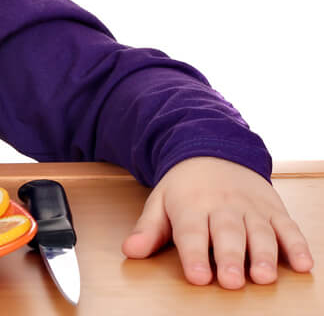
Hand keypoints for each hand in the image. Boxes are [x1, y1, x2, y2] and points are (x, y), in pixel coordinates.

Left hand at [122, 156, 313, 287]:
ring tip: (264, 277)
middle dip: (230, 257)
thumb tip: (130, 251)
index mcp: (191, 205)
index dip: (194, 255)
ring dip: (264, 255)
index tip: (197, 277)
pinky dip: (297, 245)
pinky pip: (288, 226)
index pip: (192, 232)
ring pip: (259, 232)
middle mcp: (222, 206)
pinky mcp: (274, 209)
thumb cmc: (185, 187)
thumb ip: (148, 229)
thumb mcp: (160, 202)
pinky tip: (304, 264)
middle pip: (227, 233)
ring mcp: (251, 207)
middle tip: (231, 281)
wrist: (213, 151)